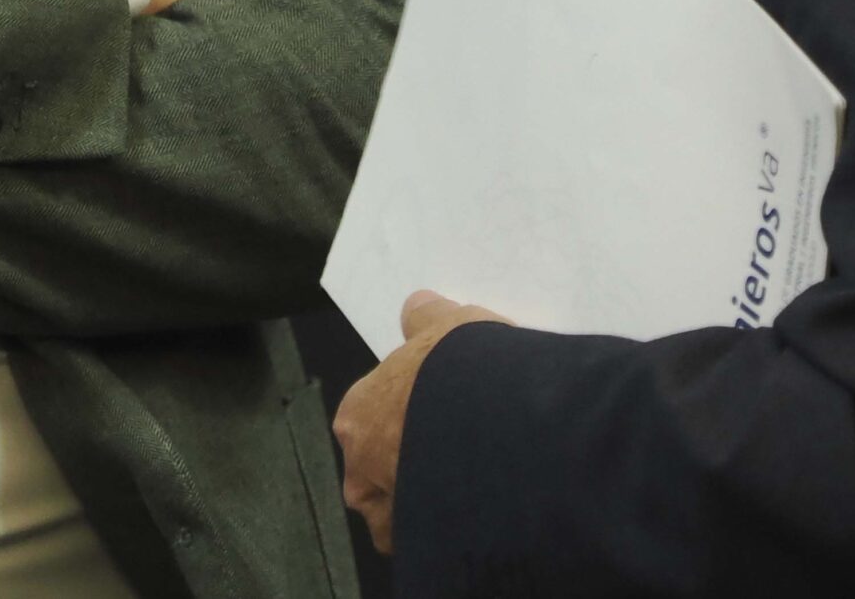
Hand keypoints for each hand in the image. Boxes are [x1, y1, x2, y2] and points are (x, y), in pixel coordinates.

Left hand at [334, 288, 508, 554]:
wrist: (497, 428)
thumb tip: (415, 306)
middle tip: (453, 448)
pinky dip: (449, 528)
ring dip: (427, 499)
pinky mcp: (421, 547)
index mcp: (357, 415)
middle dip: (409, 461)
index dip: (404, 411)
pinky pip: (431, 539)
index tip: (434, 408)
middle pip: (380, 466)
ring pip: (403, 510)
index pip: (371, 416)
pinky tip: (480, 509)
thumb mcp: (446, 327)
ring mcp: (389, 514)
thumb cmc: (462, 372)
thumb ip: (426, 320)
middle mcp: (361, 469)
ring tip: (471, 482)